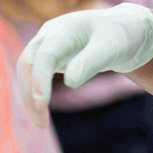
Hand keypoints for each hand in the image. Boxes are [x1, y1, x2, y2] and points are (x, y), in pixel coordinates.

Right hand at [16, 4, 152, 127]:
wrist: (125, 29)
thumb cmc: (120, 36)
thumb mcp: (111, 47)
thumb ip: (90, 62)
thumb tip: (70, 82)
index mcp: (65, 28)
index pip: (46, 55)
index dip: (40, 80)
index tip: (42, 104)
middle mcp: (51, 34)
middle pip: (27, 63)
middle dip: (29, 92)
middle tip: (41, 122)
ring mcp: (48, 44)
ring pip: (28, 71)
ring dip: (30, 96)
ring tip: (41, 123)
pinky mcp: (51, 56)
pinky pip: (35, 75)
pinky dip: (36, 93)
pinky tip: (42, 112)